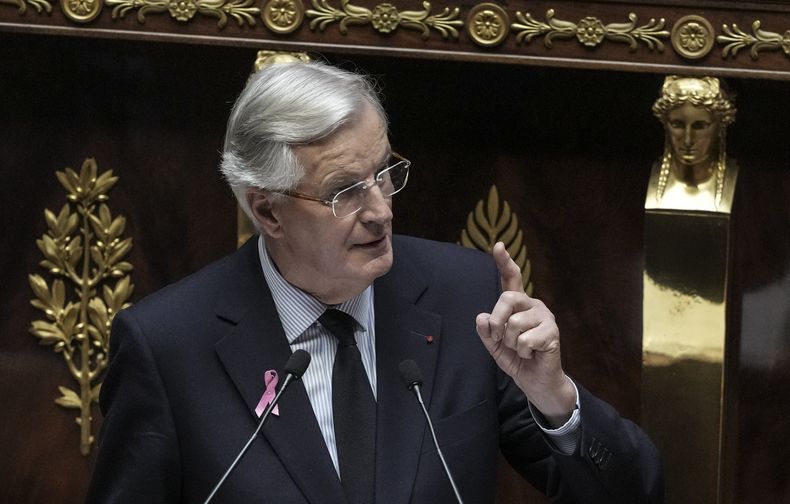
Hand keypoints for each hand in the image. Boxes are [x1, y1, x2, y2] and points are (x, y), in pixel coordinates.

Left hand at [476, 242, 575, 426]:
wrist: (535, 381)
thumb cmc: (516, 359)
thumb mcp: (494, 345)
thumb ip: (486, 331)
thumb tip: (482, 317)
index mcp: (518, 304)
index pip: (510, 279)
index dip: (504, 262)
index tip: (498, 246)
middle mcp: (532, 305)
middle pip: (507, 298)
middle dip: (498, 322)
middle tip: (501, 339)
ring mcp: (545, 317)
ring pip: (515, 323)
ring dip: (511, 343)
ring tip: (521, 349)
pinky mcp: (552, 333)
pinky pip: (525, 340)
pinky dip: (523, 352)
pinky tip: (532, 354)